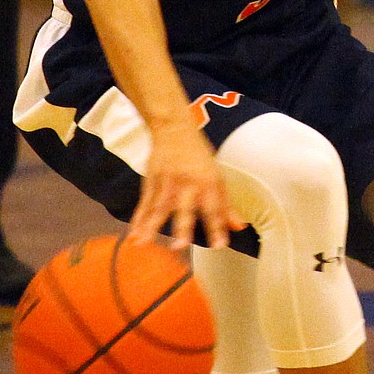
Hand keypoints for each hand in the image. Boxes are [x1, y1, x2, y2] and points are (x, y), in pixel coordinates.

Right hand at [127, 119, 245, 250]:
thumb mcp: (217, 176)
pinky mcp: (151, 179)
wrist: (174, 128)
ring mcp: (167, 181)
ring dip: (151, 225)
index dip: (218, 227)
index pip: (215, 208)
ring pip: (159, 206)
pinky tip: (134, 234)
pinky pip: (144, 202)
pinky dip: (138, 218)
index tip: (219, 245)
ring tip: (143, 242)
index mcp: (208, 182)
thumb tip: (240, 226)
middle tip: (180, 245)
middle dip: (183, 226)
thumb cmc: (198, 155)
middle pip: (185, 207)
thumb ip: (226, 205)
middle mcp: (188, 183)